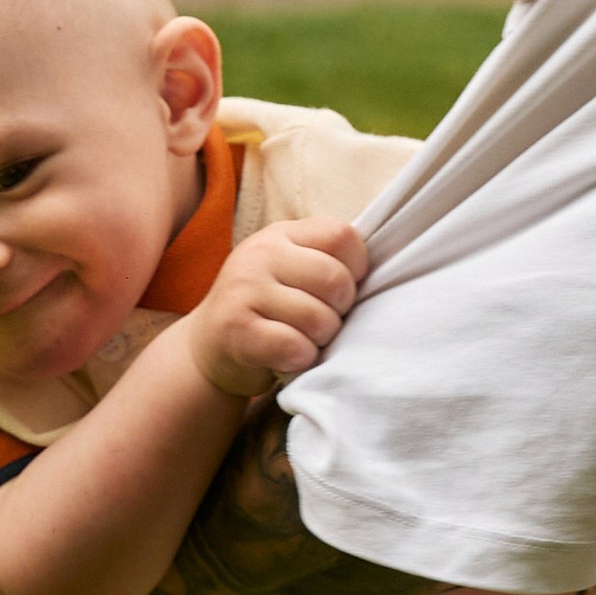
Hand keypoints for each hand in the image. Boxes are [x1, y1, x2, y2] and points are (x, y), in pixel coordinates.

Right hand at [185, 216, 368, 397]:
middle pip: (336, 280)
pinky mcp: (234, 327)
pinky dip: (301, 359)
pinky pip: (294, 346)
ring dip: (321, 340)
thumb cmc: (269, 310)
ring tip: (303, 339)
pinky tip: (289, 357)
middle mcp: (260, 254)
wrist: (208, 348)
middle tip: (322, 323)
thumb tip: (387, 267)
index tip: (342, 291)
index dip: (357, 269)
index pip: (343, 236)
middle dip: (340, 311)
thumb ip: (327, 260)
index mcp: (282, 234)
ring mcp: (244, 288)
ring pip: (318, 319)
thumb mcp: (292, 271)